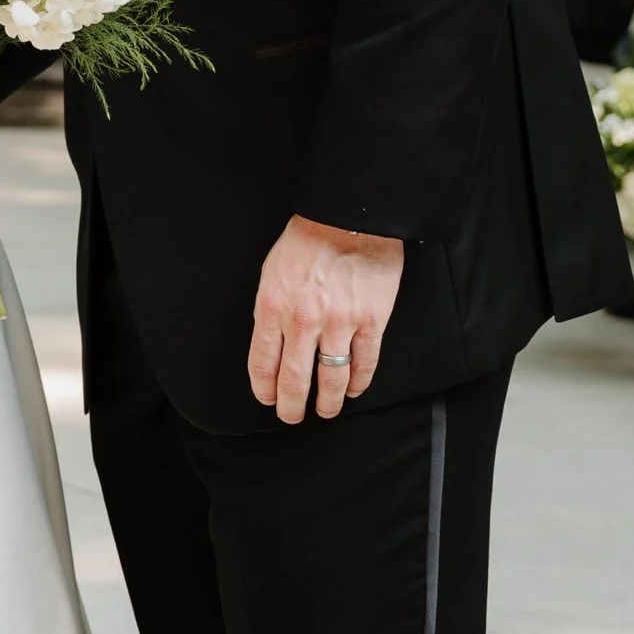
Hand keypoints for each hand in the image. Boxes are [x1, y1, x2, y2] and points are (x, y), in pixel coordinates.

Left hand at [250, 217, 404, 424]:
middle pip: (294, 381)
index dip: (265, 390)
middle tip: (293, 416)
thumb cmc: (308, 240)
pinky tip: (353, 390)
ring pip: (331, 380)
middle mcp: (303, 321)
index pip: (262, 364)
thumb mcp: (272, 272)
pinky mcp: (370, 321)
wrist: (350, 217)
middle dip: (291, 407)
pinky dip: (358, 383)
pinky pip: (365, 364)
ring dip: (327, 403)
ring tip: (325, 410)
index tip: (269, 399)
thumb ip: (270, 310)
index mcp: (273, 307)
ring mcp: (339, 323)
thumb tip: (270, 343)